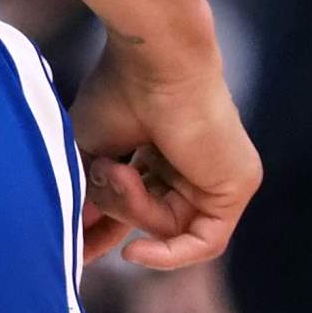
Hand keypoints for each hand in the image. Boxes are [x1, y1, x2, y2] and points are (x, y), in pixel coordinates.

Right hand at [68, 37, 260, 269]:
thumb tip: (75, 240)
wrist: (156, 58)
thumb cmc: (120, 90)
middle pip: (150, 216)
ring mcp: (216, 174)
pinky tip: (135, 252)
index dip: (104, 229)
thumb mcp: (92, 152)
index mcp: (160, 149)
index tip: (74, 249)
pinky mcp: (237, 185)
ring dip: (134, 209)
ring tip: (120, 169)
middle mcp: (191, 162)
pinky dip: (170, 254)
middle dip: (116, 210)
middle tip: (102, 174)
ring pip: (170, 228)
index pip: (137, 203)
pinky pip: (204, 242)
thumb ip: (90, 196)